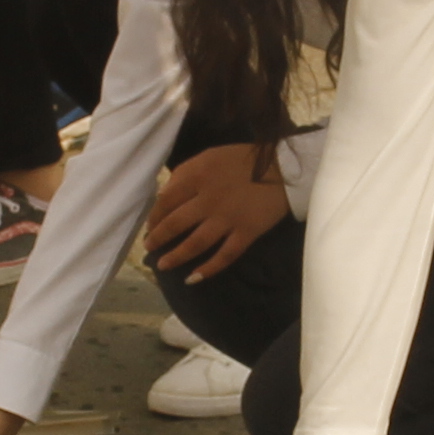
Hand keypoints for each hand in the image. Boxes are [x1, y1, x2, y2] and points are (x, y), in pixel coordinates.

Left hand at [142, 143, 287, 277]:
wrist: (283, 168)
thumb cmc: (243, 160)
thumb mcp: (209, 156)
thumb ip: (186, 173)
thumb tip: (165, 196)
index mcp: (198, 176)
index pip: (166, 201)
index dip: (154, 216)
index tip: (150, 226)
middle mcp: (209, 199)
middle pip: (175, 224)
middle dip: (158, 239)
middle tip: (149, 248)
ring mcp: (228, 218)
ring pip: (195, 244)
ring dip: (176, 257)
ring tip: (163, 265)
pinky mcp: (246, 233)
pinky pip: (224, 256)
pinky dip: (208, 269)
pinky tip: (193, 278)